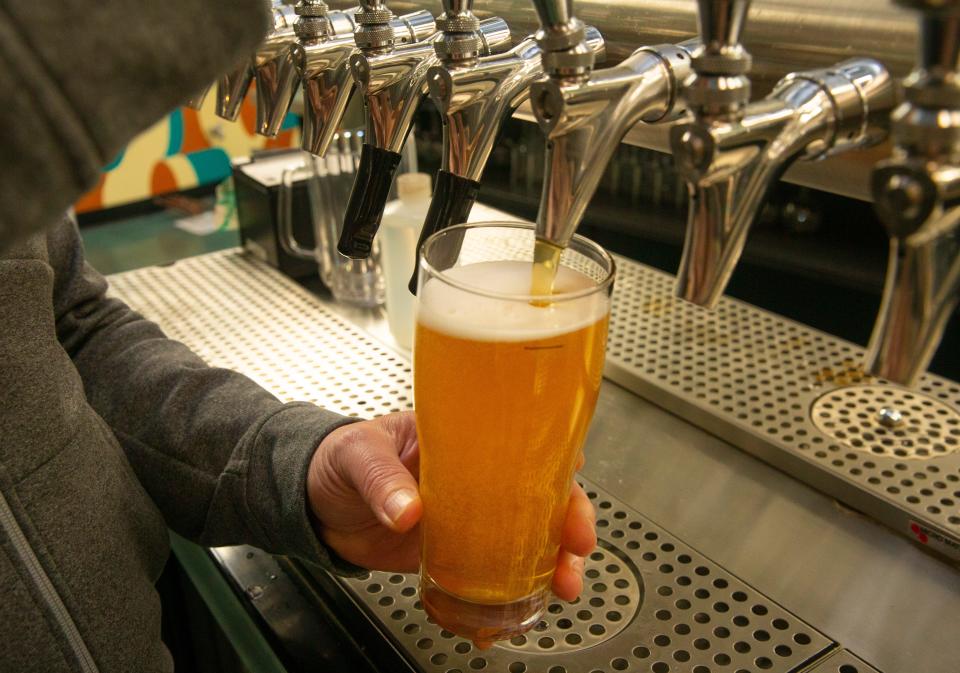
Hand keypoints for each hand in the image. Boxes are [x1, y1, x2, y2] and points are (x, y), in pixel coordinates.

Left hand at [306, 411, 595, 600]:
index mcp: (458, 441)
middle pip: (536, 497)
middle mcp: (473, 479)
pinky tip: (502, 621)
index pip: (520, 443)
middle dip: (568, 522)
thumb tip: (407, 510)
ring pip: (522, 539)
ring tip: (562, 587)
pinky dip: (499, 600)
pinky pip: (485, 575)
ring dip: (549, 564)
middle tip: (577, 546)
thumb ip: (382, 480)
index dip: (556, 460)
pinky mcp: (448, 553)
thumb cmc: (336, 458)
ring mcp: (464, 518)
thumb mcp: (357, 454)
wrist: (311, 502)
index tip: (573, 478)